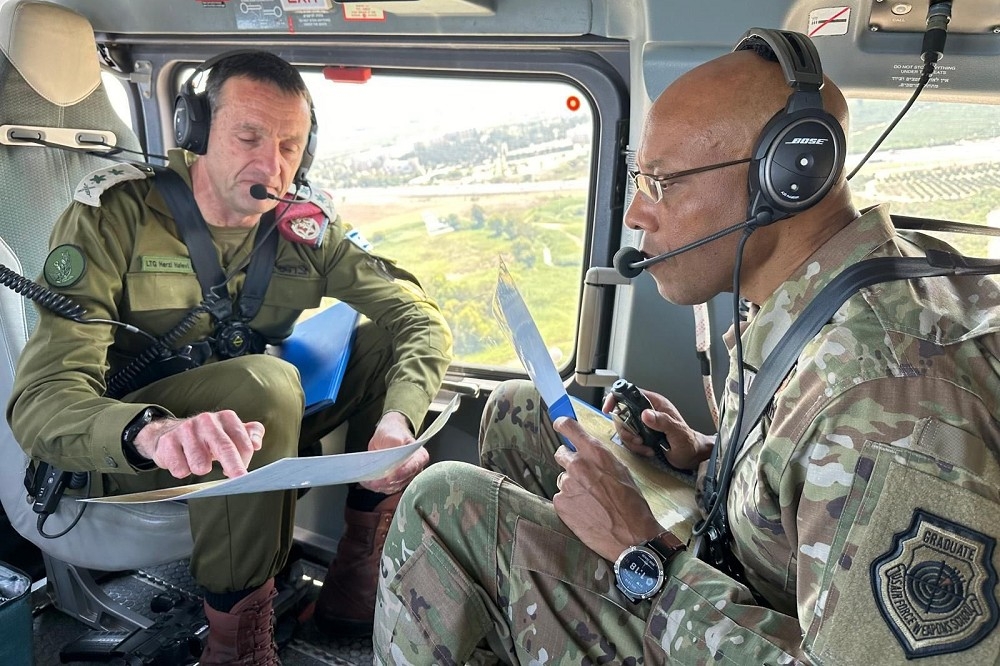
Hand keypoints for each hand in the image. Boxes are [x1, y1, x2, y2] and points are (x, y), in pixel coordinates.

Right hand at [133, 410, 263, 478]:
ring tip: (199, 463)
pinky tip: (183, 462)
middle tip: (238, 478)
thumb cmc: (207, 437)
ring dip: (201, 469)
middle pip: (224, 447)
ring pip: (200, 464)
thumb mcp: (231, 432)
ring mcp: (186, 430)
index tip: (241, 473)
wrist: (169, 433)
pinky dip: (183, 471)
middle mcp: (207, 420)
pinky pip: (180, 469)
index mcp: (226, 418)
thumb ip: (250, 434)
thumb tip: (257, 443)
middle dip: (234, 466)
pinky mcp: (168, 442)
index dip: (245, 461)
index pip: (243, 443)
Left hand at [359, 411, 428, 494]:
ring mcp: (405, 477)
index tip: (391, 475)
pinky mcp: (395, 482)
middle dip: (388, 482)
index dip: (402, 472)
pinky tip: (368, 482)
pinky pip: (386, 488)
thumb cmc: (393, 433)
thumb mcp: (392, 433)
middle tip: (375, 482)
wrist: (386, 436)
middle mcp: (414, 469)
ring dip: (380, 486)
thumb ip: (394, 441)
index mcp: (419, 456)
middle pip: (402, 479)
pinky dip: (376, 486)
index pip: (413, 466)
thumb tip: (392, 449)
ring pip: (393, 487)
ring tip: (369, 482)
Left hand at [551, 417, 664, 561]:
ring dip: (572, 485)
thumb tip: (588, 451)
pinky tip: (585, 511)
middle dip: (570, 461)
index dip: (562, 425)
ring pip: (563, 478)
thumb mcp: (621, 471)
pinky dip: (570, 503)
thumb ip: (600, 459)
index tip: (560, 425)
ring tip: (591, 500)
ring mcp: (567, 485)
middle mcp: (577, 465)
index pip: (569, 427)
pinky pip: (561, 497)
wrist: (631, 536)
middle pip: (561, 453)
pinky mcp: (560, 504)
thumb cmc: (632, 504)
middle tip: (583, 476)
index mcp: (595, 453)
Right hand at [602, 387, 712, 469]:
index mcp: (654, 403)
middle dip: (625, 430)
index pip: (629, 393)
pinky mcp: (641, 434)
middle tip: (638, 439)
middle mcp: (646, 411)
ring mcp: (642, 423)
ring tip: (645, 447)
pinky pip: (628, 439)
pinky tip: (647, 450)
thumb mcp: (678, 432)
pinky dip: (635, 447)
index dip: (616, 398)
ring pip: (623, 428)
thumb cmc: (688, 442)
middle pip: (621, 413)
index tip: (609, 409)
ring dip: (631, 441)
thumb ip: (663, 421)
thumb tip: (646, 414)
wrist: (691, 456)